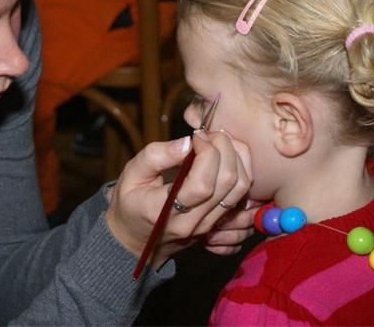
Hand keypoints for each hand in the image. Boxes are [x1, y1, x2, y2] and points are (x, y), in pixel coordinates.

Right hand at [105, 130, 251, 269]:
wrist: (136, 239)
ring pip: (240, 190)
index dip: (207, 153)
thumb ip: (155, 156)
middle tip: (210, 134)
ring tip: (220, 142)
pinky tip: (229, 157)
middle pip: (227, 184)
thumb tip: (187, 143)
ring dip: (238, 158)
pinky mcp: (218, 224)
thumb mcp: (131, 174)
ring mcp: (208, 226)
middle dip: (225, 149)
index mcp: (165, 211)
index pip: (202, 184)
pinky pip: (242, 197)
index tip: (196, 136)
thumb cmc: (131, 202)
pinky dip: (242, 171)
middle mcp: (192, 223)